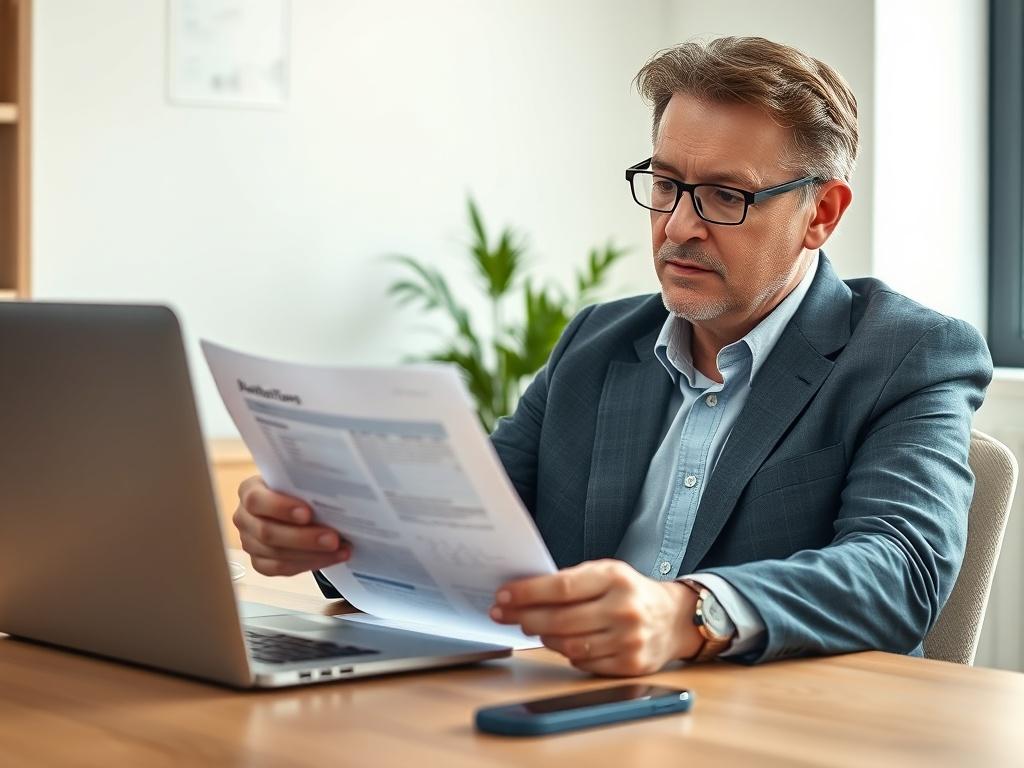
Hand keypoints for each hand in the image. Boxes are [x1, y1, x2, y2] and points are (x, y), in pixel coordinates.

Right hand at [233, 476, 350, 576]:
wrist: (293, 504)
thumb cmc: (296, 488)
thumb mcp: (298, 480)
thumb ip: (306, 484)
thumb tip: (332, 493)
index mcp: (249, 491)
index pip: (256, 500)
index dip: (281, 508)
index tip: (308, 513)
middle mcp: (244, 518)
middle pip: (267, 533)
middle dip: (304, 538)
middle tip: (333, 539)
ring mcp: (249, 542)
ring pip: (276, 555)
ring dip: (312, 554)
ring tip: (340, 549)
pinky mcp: (259, 562)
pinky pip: (282, 568)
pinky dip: (310, 563)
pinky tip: (332, 558)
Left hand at [490, 559, 701, 675]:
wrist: (673, 618)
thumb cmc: (630, 592)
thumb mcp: (607, 572)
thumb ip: (572, 580)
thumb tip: (525, 593)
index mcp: (615, 578)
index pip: (561, 587)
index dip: (527, 593)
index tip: (504, 595)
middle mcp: (624, 608)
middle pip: (560, 619)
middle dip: (526, 617)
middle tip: (505, 614)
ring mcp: (628, 639)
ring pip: (569, 645)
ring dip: (543, 637)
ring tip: (532, 628)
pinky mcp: (630, 664)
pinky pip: (584, 662)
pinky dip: (566, 653)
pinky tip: (559, 643)